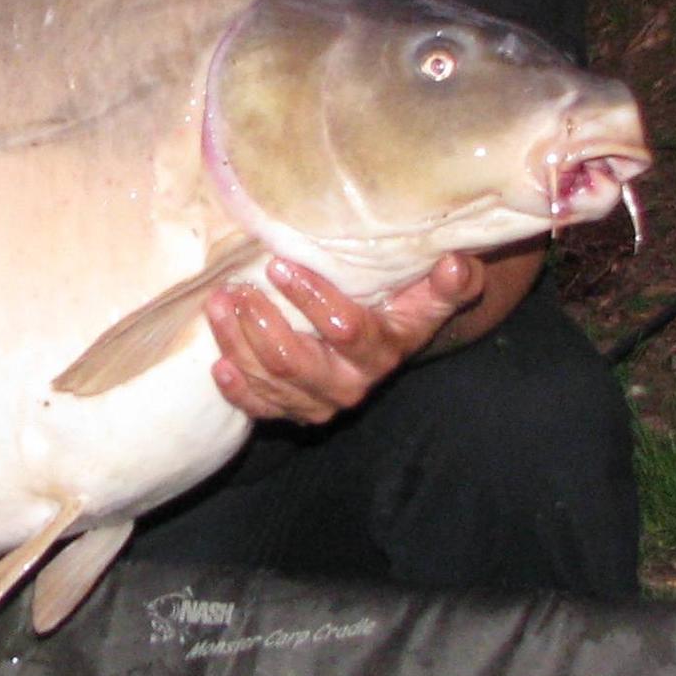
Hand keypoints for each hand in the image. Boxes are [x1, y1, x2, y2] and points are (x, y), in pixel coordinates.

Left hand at [204, 254, 486, 424]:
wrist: (390, 341)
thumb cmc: (404, 304)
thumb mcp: (430, 294)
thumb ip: (448, 283)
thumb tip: (457, 265)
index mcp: (383, 350)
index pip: (345, 330)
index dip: (311, 299)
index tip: (280, 266)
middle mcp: (351, 384)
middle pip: (295, 362)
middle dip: (260, 324)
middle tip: (238, 288)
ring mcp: (318, 401)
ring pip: (270, 381)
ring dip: (237, 343)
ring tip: (218, 303)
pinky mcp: (292, 410)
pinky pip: (260, 408)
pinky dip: (237, 389)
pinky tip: (219, 364)